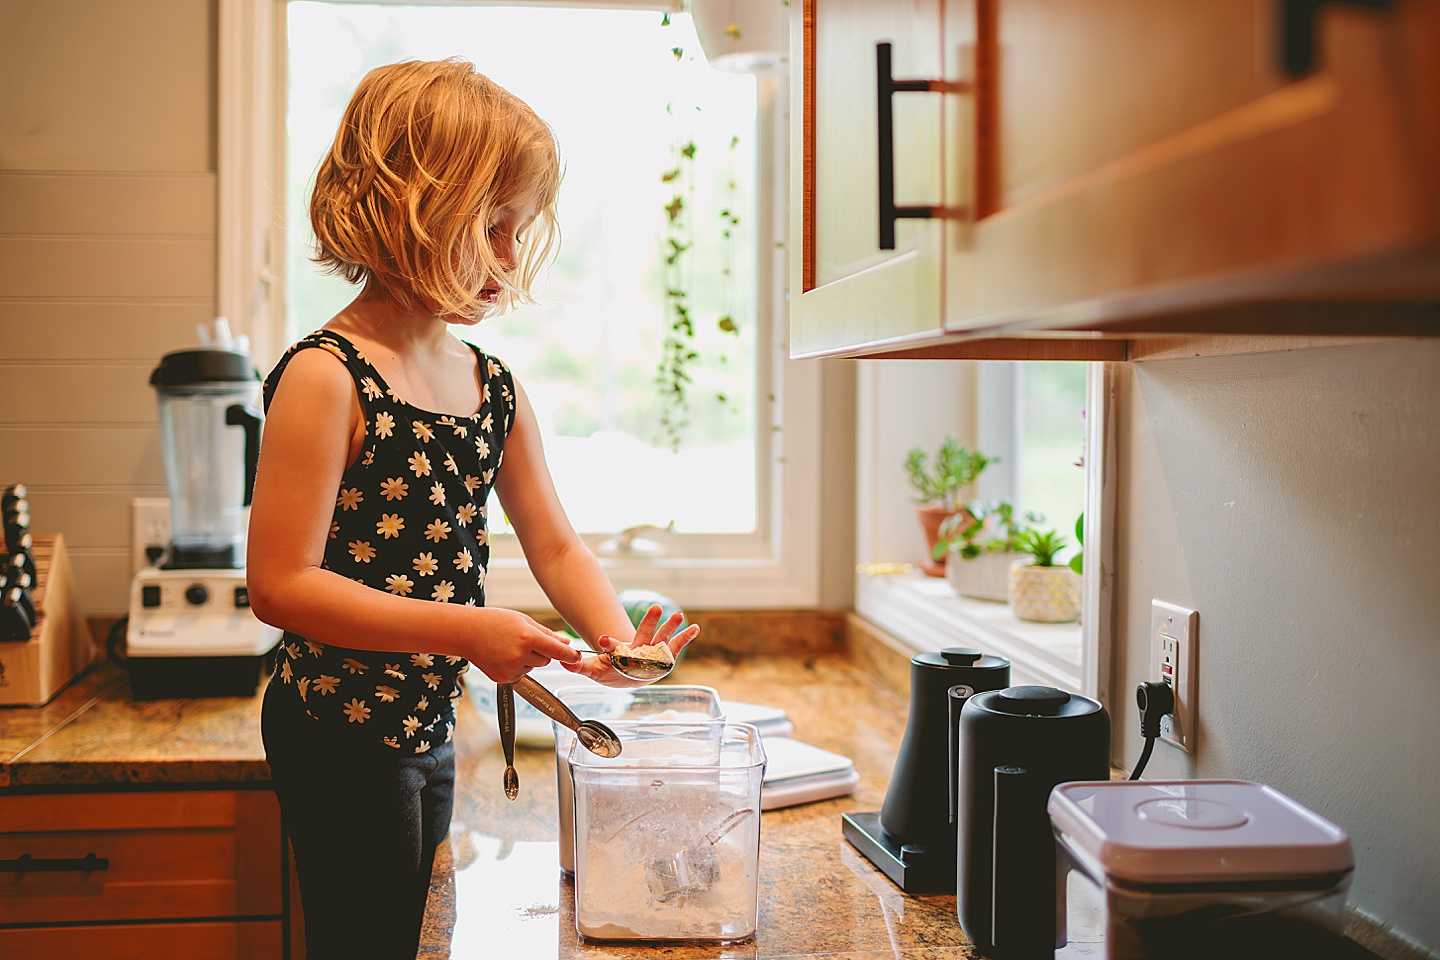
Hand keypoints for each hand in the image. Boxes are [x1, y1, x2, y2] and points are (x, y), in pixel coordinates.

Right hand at [467, 607, 579, 683]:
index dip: (571, 655)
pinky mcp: (503, 678)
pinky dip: (517, 667)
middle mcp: (520, 655)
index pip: (558, 652)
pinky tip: (503, 656)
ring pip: (534, 667)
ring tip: (510, 646)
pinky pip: (521, 675)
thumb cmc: (496, 622)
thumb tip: (567, 644)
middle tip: (525, 640)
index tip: (578, 657)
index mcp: (528, 638)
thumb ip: (547, 634)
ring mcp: (511, 669)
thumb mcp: (524, 621)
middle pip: (547, 660)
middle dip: (542, 652)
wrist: (467, 632)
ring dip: (529, 659)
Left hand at [559, 604, 699, 687]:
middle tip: (654, 608)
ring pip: (661, 637)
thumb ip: (578, 666)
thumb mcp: (593, 670)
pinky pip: (675, 647)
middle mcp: (638, 649)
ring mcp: (652, 651)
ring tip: (678, 615)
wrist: (625, 674)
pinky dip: (684, 638)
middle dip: (649, 623)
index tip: (603, 639)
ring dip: (669, 627)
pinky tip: (694, 628)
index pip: (614, 646)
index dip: (609, 643)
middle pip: (643, 635)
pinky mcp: (664, 657)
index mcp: (620, 652)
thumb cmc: (610, 671)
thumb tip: (562, 661)